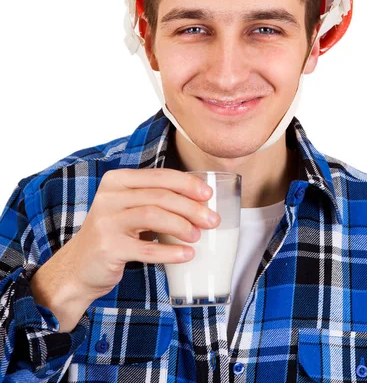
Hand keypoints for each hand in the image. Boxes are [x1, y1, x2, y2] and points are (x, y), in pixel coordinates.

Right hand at [34, 169, 219, 306]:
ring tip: (197, 236)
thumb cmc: (113, 235)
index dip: (187, 183)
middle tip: (212, 220)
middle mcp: (109, 196)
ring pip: (153, 215)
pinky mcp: (108, 247)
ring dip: (181, 226)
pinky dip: (170, 251)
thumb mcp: (128, 209)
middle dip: (191, 207)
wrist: (77, 268)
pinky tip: (186, 255)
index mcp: (117, 180)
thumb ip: (153, 199)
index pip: (158, 176)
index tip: (208, 194)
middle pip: (159, 195)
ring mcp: (106, 221)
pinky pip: (146, 248)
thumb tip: (199, 200)